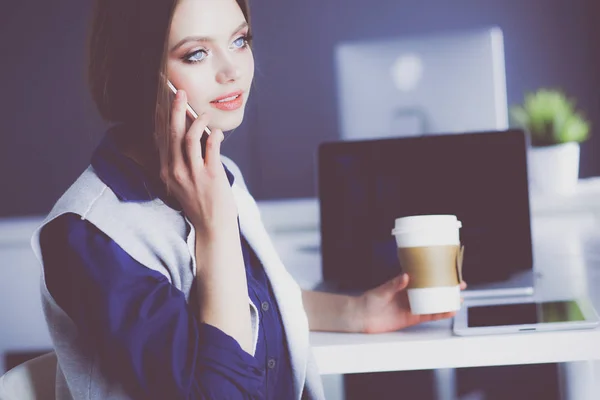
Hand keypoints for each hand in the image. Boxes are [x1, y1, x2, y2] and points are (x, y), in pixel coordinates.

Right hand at [157, 90, 236, 235]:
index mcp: (166, 171)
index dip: (161, 117)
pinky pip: (211, 149)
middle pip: (172, 133)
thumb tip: (186, 135)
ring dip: (197, 121)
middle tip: (179, 91)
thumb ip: (180, 162)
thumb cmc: (200, 204)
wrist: (212, 227)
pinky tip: (217, 133)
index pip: (161, 138)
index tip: (162, 99)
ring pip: (189, 138)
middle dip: (175, 109)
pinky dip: (214, 137)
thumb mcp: (182, 183)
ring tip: (203, 114)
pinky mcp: (210, 176)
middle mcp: (176, 171)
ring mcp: (192, 174)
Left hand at [354, 274, 466, 333]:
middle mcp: (410, 294)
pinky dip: (439, 314)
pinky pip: (428, 315)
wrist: (361, 317)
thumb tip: (405, 276)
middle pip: (432, 289)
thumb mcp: (382, 291)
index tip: (448, 270)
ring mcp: (412, 306)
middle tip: (460, 286)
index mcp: (404, 283)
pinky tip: (449, 312)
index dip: (436, 273)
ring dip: (446, 301)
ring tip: (459, 300)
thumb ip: (394, 285)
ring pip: (433, 303)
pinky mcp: (411, 317)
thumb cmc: (369, 301)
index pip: (423, 276)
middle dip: (446, 287)